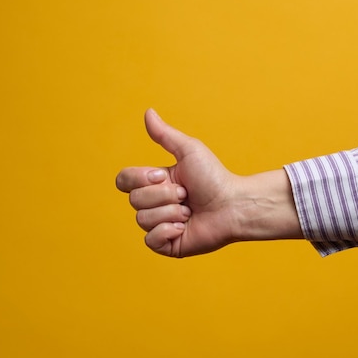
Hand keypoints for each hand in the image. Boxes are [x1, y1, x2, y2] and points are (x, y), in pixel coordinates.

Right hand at [116, 109, 240, 256]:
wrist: (233, 204)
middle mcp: (154, 204)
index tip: (164, 175)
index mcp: (154, 183)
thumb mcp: (189, 151)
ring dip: (170, 212)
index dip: (141, 178)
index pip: (124, 180)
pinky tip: (184, 227)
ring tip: (190, 211)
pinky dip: (167, 231)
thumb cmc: (215, 178)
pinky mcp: (167, 245)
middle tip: (186, 195)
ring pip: (142, 219)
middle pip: (134, 200)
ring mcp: (160, 225)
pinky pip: (150, 240)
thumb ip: (165, 135)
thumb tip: (148, 112)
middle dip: (164, 196)